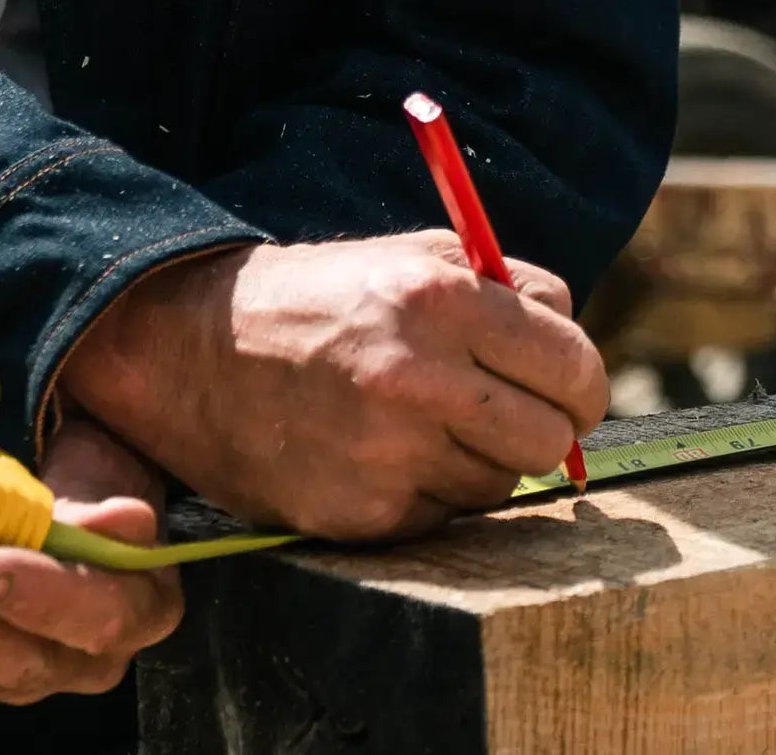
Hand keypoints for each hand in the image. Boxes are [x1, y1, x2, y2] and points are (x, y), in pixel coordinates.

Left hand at [0, 415, 180, 707]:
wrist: (67, 493)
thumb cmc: (93, 482)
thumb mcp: (110, 474)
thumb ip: (110, 502)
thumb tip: (126, 522)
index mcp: (133, 610)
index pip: (94, 616)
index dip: (39, 596)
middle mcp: (75, 660)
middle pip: (11, 659)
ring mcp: (8, 672)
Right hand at [59, 233, 604, 539]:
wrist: (197, 352)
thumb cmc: (321, 297)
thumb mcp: (413, 257)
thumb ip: (504, 291)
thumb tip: (574, 344)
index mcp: (441, 299)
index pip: (574, 364)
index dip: (578, 381)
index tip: (563, 386)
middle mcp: (420, 377)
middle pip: (552, 438)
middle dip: (542, 427)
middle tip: (506, 412)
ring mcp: (390, 453)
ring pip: (501, 485)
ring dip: (479, 460)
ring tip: (422, 421)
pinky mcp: (363, 514)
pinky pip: (443, 517)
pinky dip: (428, 490)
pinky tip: (382, 453)